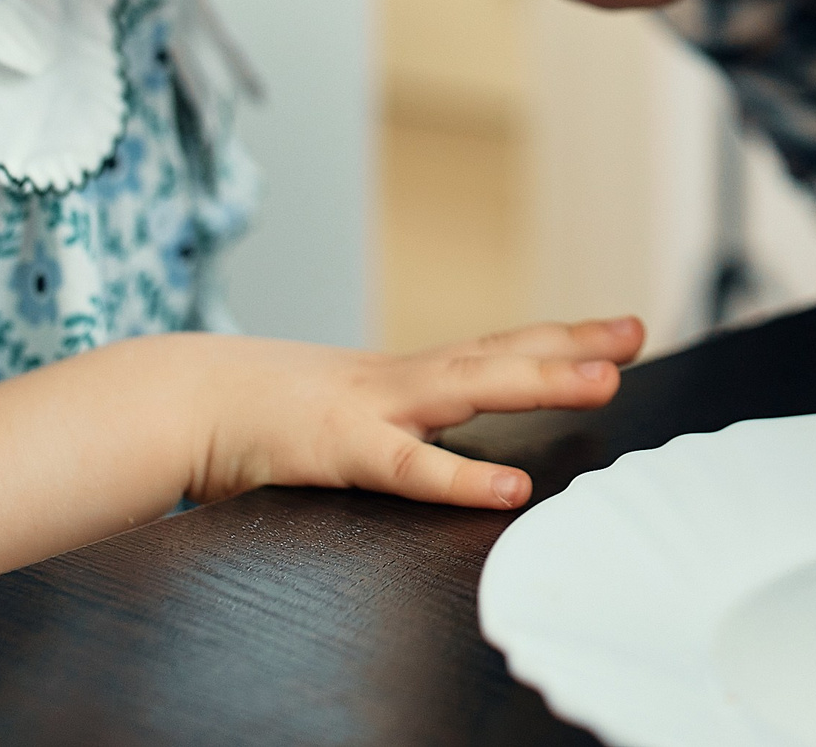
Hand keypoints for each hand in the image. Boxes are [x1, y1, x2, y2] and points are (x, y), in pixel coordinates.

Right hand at [186, 315, 643, 507]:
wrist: (180, 400)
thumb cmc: (260, 413)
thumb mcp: (344, 411)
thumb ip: (399, 424)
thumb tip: (442, 438)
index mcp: (404, 376)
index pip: (497, 347)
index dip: (560, 339)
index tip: (620, 330)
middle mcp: (401, 379)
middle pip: (502, 352)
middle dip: (573, 344)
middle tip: (636, 333)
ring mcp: (373, 408)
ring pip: (471, 388)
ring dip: (540, 383)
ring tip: (602, 381)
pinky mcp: (339, 448)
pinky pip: (410, 467)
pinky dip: (461, 475)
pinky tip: (509, 485)